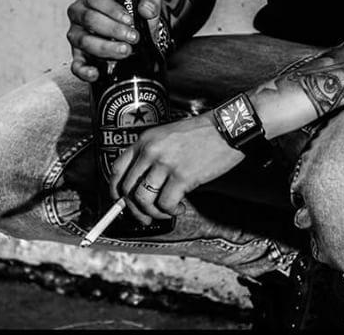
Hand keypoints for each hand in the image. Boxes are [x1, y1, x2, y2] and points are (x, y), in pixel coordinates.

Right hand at [66, 0, 162, 81]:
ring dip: (106, 47)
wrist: (132, 36)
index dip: (112, 9)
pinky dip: (84, 70)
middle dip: (113, 30)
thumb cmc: (133, 17)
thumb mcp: (145, 6)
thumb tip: (146, 9)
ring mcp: (77, 35)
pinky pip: (76, 64)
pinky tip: (96, 73)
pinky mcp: (78, 56)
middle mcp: (79, 15)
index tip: (129, 20)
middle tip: (132, 37)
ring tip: (125, 51)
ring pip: (84, 41)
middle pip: (89, 19)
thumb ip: (151, 1)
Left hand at [109, 111, 244, 224]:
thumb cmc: (202, 133)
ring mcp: (165, 164)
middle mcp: (151, 151)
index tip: (120, 201)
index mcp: (145, 140)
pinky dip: (170, 212)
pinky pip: (165, 204)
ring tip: (165, 212)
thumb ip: (152, 155)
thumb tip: (143, 184)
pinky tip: (180, 207)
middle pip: (128, 188)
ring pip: (143, 199)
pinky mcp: (182, 176)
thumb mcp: (168, 136)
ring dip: (152, 213)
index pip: (117, 169)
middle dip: (134, 209)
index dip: (115, 190)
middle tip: (145, 215)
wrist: (227, 128)